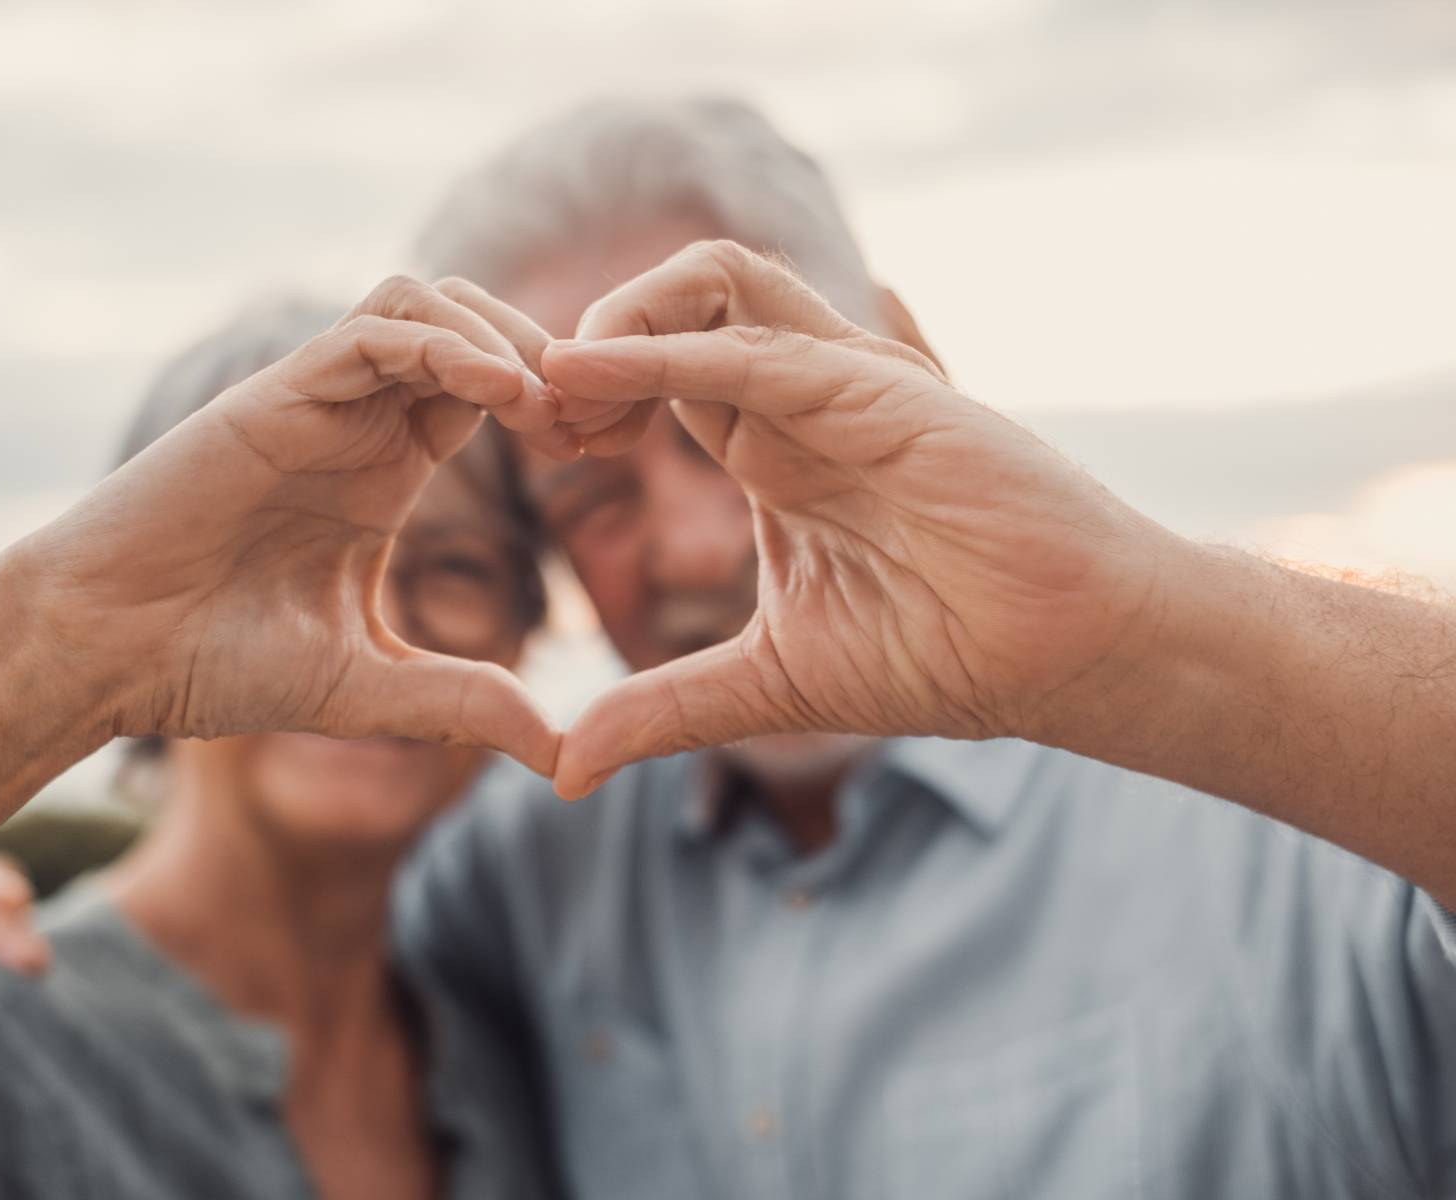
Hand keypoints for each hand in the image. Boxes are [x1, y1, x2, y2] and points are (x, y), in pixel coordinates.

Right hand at [7, 276, 562, 774]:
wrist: (103, 656)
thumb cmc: (214, 666)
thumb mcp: (366, 690)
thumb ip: (460, 703)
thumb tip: (560, 751)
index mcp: (384, 472)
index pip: (491, 393)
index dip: (558, 404)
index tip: (611, 448)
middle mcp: (356, 423)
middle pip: (473, 327)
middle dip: (548, 355)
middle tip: (598, 420)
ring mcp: (315, 403)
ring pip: (426, 305)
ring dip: (501, 335)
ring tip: (550, 405)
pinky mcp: (274, 396)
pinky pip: (373, 332)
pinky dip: (443, 344)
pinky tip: (498, 394)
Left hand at [542, 241, 1176, 796]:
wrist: (1064, 658)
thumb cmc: (942, 657)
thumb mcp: (765, 686)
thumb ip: (662, 709)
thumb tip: (564, 770)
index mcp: (773, 449)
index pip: (656, 374)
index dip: (588, 394)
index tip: (542, 446)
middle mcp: (804, 399)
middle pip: (677, 303)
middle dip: (590, 340)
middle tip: (537, 413)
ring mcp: (844, 384)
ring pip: (717, 282)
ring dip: (622, 316)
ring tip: (561, 382)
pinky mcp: (882, 392)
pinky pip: (756, 345)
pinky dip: (664, 350)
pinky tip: (590, 374)